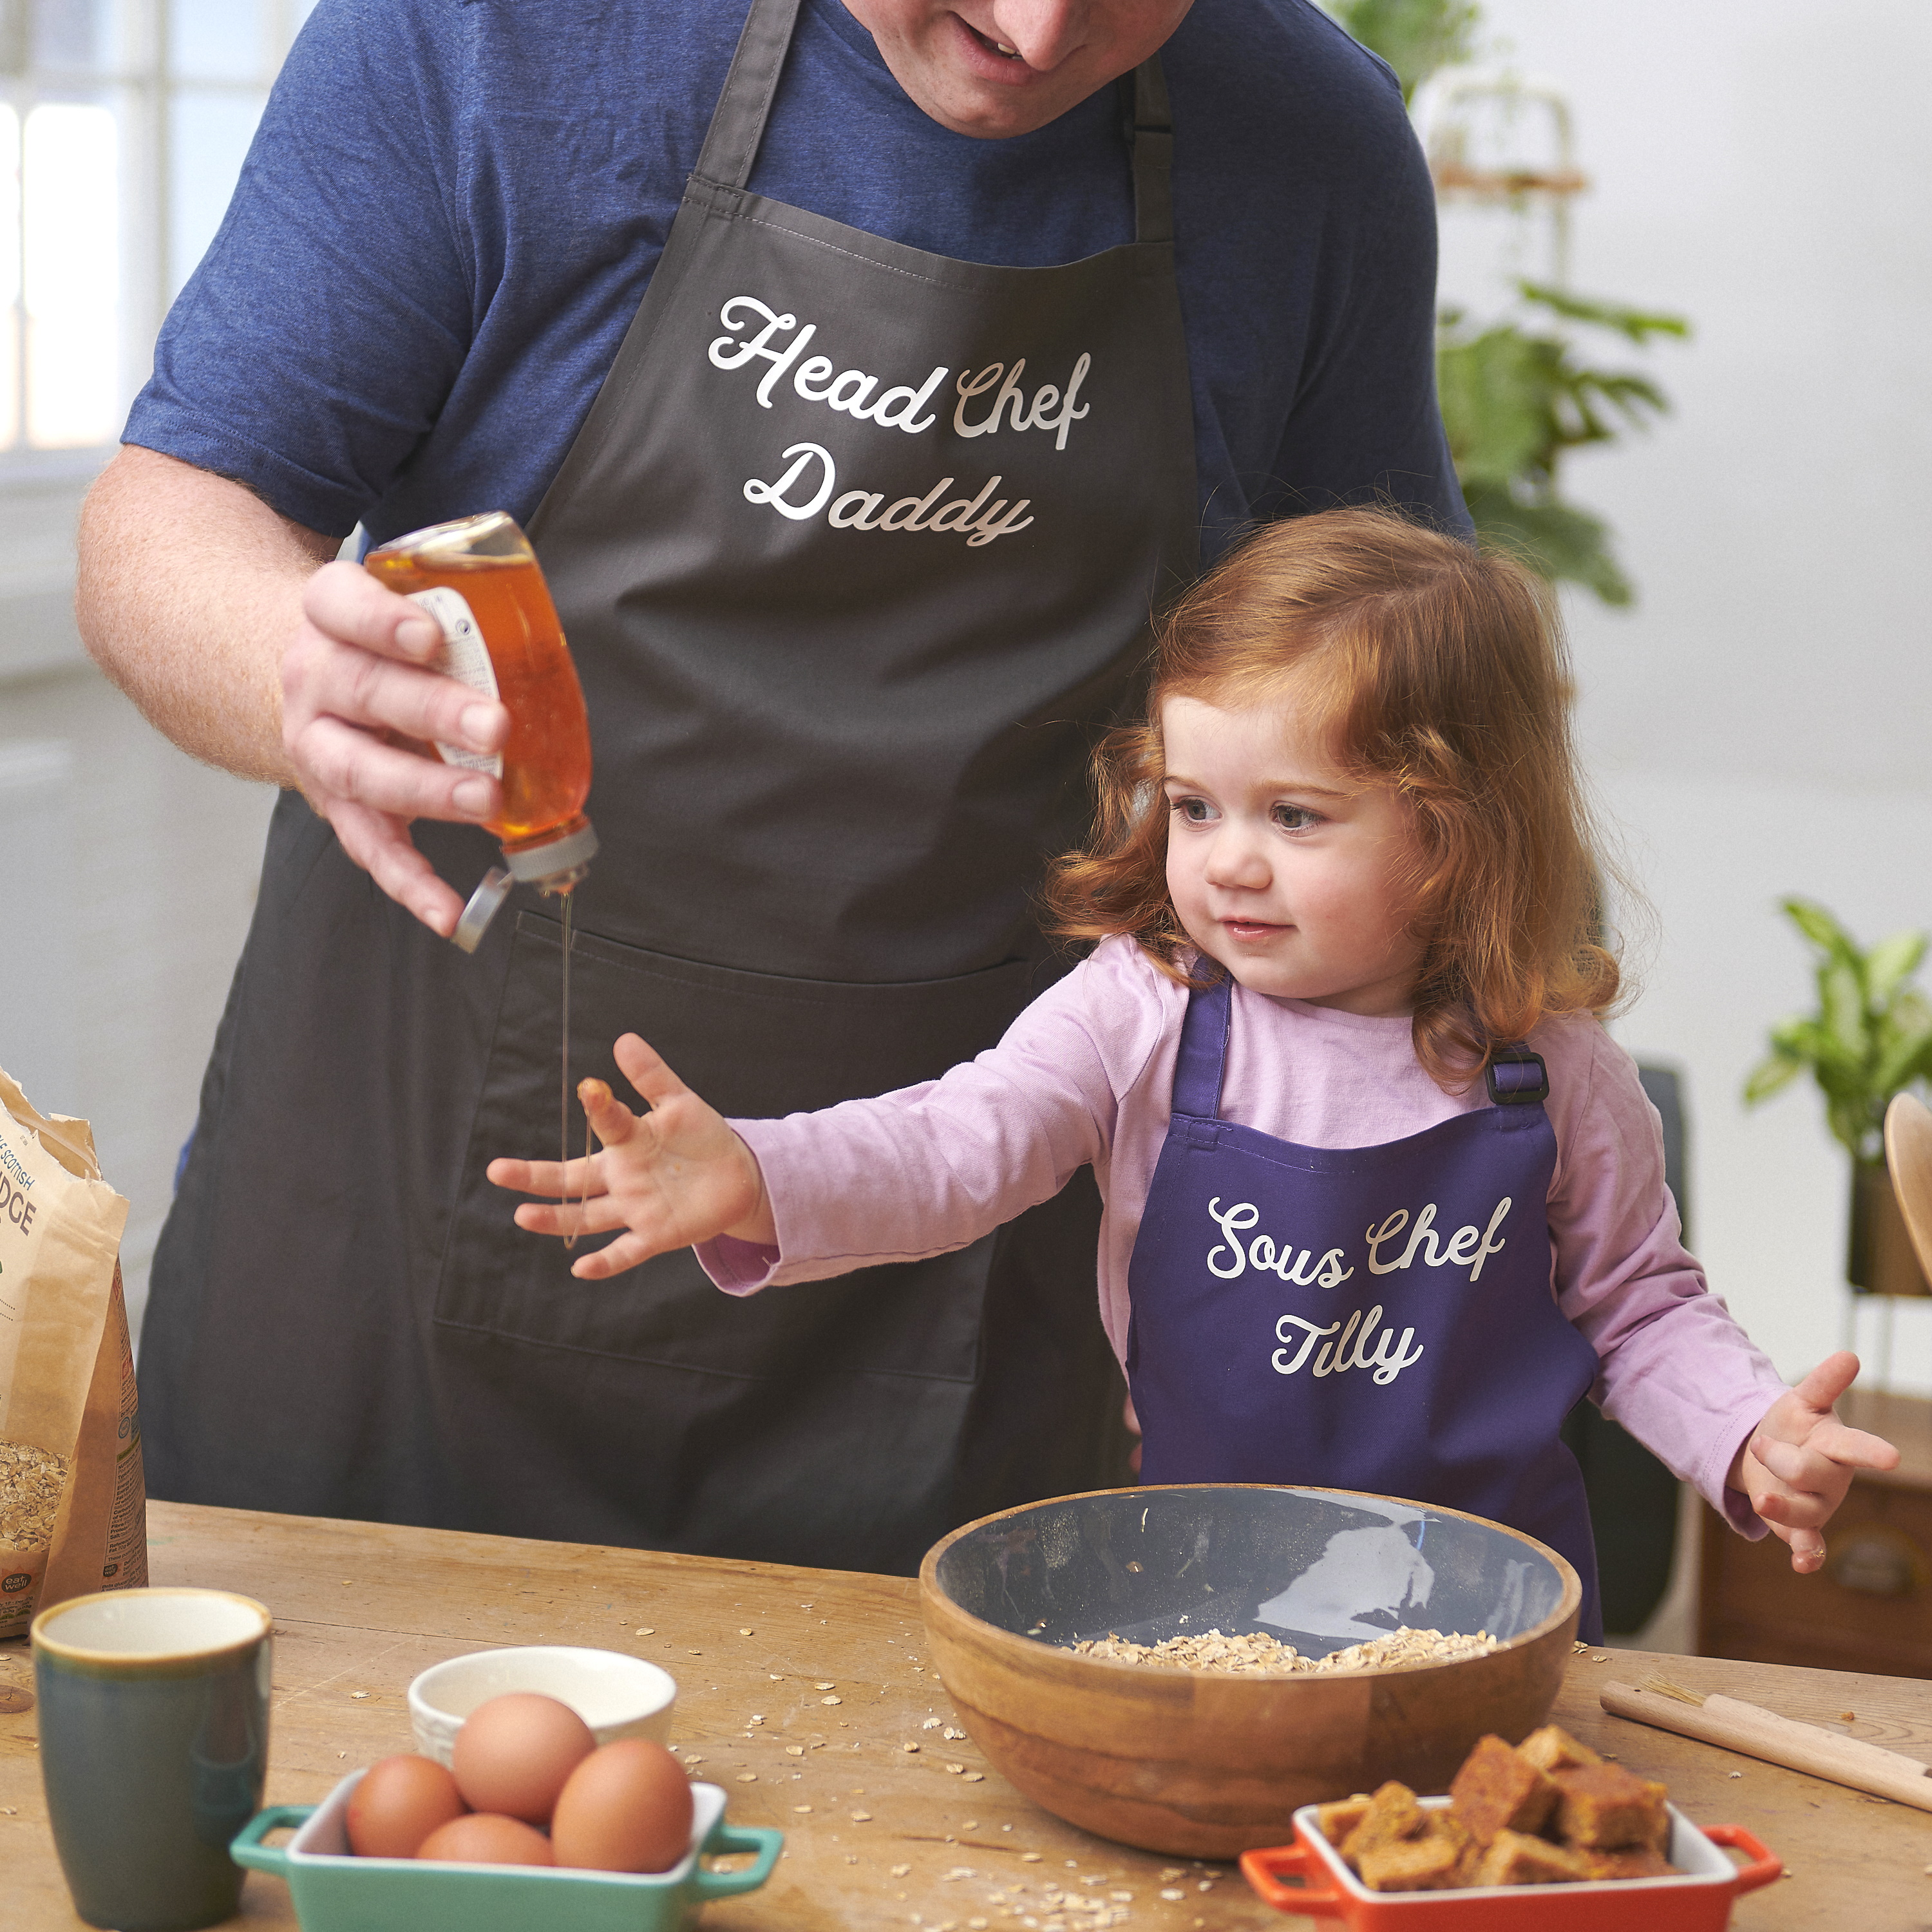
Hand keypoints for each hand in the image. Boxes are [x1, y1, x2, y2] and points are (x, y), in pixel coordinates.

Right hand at [280, 559, 510, 935]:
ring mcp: (319, 746)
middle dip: (434, 712)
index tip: (430, 636)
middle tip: (495, 727)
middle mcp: (315, 680)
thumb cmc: (376, 643)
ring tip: (484, 802)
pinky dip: (409, 882)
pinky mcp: (337, 806)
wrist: (311, 682)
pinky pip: (371, 847)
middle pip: (365, 690)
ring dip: (427, 791)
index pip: (341, 604)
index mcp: (331, 617)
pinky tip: (446, 910)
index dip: (382, 620)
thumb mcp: (399, 608)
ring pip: (362, 770)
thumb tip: (546, 643)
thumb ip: (457, 617)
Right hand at [485, 1033, 775, 1279]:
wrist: (736, 1176)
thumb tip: (623, 1040)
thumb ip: (652, 1076)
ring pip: (588, 1216)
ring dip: (557, 1218)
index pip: (606, 1125)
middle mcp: (621, 1177)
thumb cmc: (700, 1138)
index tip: (590, 1089)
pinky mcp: (657, 1235)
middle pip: (572, 1179)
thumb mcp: (680, 1104)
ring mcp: (635, 1208)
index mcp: (627, 1142)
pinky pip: (626, 1252)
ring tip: (523, 1216)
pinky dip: (605, 1262)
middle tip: (497, 1170)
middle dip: (535, 1176)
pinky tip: (581, 1267)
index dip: (599, 1107)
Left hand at [1729, 1352, 1899, 1571]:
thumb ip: (1824, 1382)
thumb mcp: (1802, 1400)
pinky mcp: (1801, 1526)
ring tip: (1762, 1497)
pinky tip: (1802, 1565)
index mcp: (1836, 1444)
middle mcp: (1833, 1477)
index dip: (1871, 1451)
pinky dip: (1807, 1556)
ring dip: (1780, 1505)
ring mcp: (1818, 1503)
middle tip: (1761, 1443)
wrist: (1769, 1452)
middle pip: (1807, 1473)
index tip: (1892, 1457)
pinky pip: (1809, 1544)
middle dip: (1779, 1459)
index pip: (1855, 1445)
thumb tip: (1850, 1355)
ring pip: (1803, 1511)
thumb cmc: (1794, 1425)